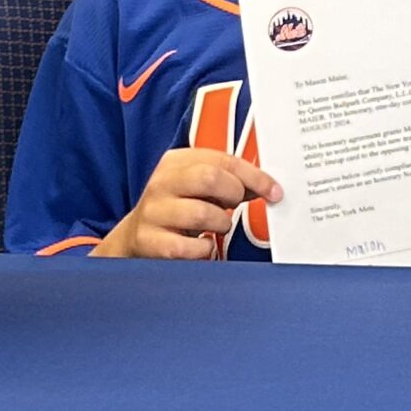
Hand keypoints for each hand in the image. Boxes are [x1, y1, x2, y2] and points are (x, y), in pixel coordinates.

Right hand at [95, 148, 281, 260]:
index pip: (222, 160)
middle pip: (210, 178)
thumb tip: (267, 186)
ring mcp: (153, 212)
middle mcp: (162, 183)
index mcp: (176, 162)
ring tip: (217, 227)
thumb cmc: (178, 210)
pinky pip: (189, 248)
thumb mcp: (198, 187)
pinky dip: (204, 250)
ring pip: (202, 214)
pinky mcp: (149, 242)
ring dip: (220, 224)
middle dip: (233, 194)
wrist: (137, 238)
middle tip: (234, 206)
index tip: (273, 191)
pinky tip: (202, 246)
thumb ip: (229, 181)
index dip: (254, 176)